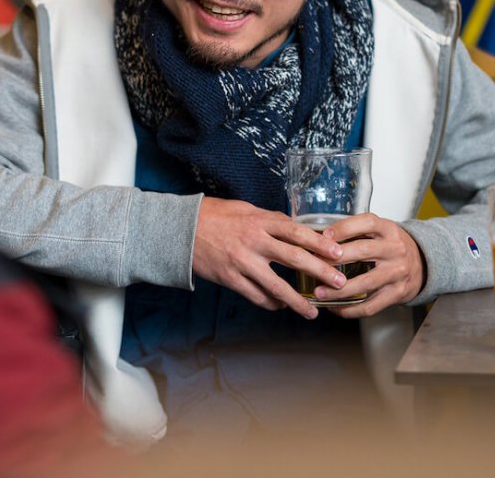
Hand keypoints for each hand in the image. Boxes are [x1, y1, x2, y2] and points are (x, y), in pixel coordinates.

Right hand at [193, 197, 347, 318]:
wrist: (181, 229)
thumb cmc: (213, 215)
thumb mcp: (244, 208)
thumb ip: (268, 218)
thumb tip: (293, 226)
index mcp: (259, 221)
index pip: (296, 231)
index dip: (320, 243)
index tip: (338, 253)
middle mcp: (253, 241)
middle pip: (294, 258)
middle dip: (321, 272)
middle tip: (340, 283)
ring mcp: (242, 262)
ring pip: (277, 286)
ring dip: (298, 301)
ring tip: (313, 312)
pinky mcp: (230, 278)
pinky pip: (256, 296)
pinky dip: (271, 303)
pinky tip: (280, 306)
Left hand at [312, 213, 425, 315]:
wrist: (424, 263)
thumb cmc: (390, 244)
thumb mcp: (379, 230)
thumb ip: (354, 230)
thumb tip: (316, 236)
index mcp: (387, 229)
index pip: (366, 223)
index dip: (343, 228)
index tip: (323, 236)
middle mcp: (395, 249)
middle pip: (362, 251)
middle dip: (335, 259)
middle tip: (313, 264)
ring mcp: (398, 272)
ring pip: (366, 283)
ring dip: (339, 290)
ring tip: (319, 293)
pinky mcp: (398, 293)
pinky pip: (372, 305)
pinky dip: (351, 309)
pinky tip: (335, 308)